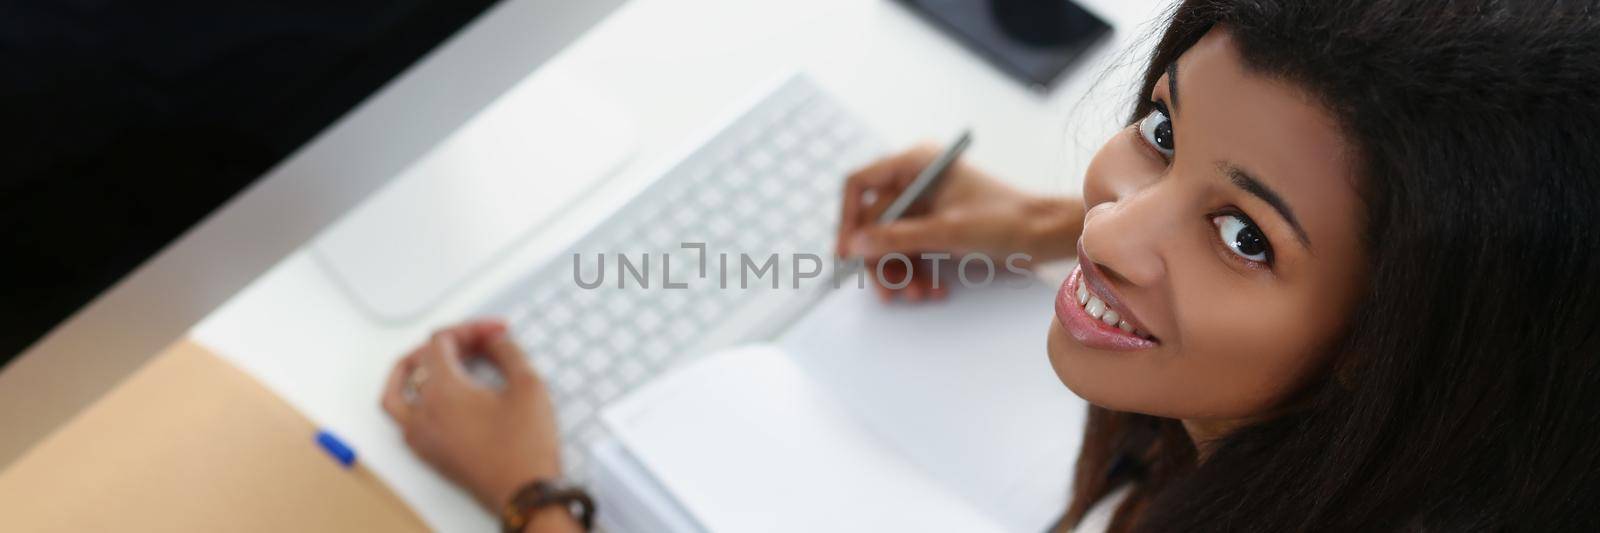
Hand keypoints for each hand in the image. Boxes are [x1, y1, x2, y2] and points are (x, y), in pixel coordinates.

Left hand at [381, 320, 563, 516]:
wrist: (524, 494)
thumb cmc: (526, 444)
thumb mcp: (528, 385)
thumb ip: (507, 352)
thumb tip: (493, 341)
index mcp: (443, 390)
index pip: (441, 342)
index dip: (470, 328)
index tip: (497, 332)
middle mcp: (422, 411)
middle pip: (419, 361)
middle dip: (449, 344)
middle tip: (480, 343)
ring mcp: (420, 436)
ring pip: (395, 393)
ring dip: (408, 371)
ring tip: (426, 361)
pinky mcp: (427, 454)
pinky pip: (402, 420)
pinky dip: (411, 401)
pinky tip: (433, 399)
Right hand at [837, 144, 1083, 300]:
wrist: (1045, 235)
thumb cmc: (1006, 221)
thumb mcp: (948, 231)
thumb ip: (897, 237)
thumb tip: (853, 245)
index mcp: (916, 163)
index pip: (860, 184)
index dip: (847, 219)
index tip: (846, 253)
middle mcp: (916, 180)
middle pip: (873, 221)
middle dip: (881, 258)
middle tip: (887, 291)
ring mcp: (925, 204)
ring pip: (890, 241)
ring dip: (899, 272)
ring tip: (917, 294)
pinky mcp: (935, 226)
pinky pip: (910, 251)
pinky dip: (917, 272)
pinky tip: (933, 289)